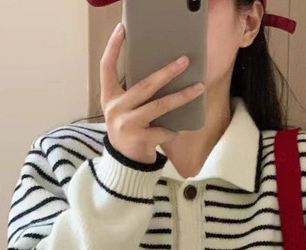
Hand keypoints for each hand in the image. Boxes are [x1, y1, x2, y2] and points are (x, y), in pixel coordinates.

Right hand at [100, 22, 204, 163]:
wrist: (124, 164)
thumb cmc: (128, 132)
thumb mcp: (124, 111)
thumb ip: (134, 96)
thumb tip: (164, 76)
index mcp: (109, 97)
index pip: (107, 67)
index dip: (113, 47)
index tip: (122, 29)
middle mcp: (115, 109)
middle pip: (145, 85)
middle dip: (167, 72)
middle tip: (184, 61)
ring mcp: (127, 124)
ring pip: (159, 106)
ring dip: (181, 97)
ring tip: (198, 88)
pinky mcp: (140, 139)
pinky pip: (164, 130)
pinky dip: (172, 130)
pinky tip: (175, 131)